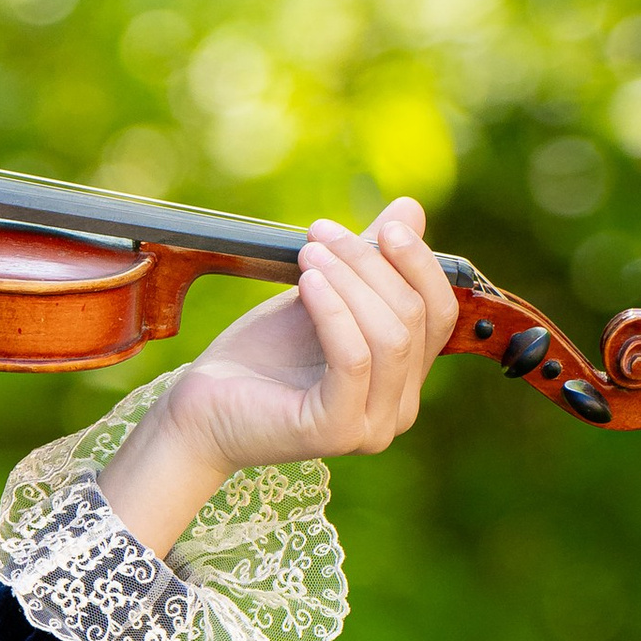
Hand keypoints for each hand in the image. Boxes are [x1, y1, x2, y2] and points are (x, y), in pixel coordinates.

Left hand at [99, 198, 458, 556]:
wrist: (201, 409)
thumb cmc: (259, 357)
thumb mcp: (322, 297)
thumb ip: (367, 263)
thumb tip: (410, 208)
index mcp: (404, 379)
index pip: (439, 312)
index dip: (418, 262)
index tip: (383, 223)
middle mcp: (399, 411)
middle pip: (414, 318)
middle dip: (370, 265)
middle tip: (323, 234)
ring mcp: (372, 428)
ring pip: (390, 336)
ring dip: (351, 282)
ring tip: (309, 254)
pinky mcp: (338, 432)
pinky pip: (354, 358)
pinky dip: (334, 312)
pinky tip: (308, 282)